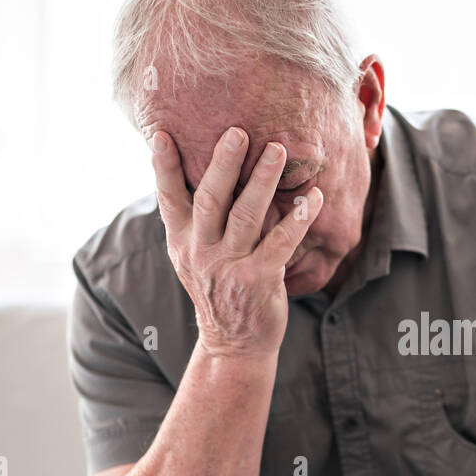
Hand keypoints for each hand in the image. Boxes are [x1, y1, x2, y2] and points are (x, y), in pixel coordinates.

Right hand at [151, 127, 323, 358]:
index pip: (168, 198)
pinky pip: (281, 242)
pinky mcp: (259, 279)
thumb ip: (191, 220)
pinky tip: (313, 197)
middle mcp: (201, 251)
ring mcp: (230, 266)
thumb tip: (190, 172)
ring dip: (263, 181)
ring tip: (278, 150)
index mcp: (182, 240)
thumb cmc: (217, 288)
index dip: (163, 166)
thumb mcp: (191, 257)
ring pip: (246, 216)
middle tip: (238, 131)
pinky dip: (298, 218)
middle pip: (210, 199)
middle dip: (223, 163)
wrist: (233, 343)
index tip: (161, 134)